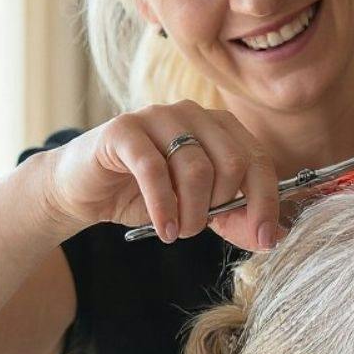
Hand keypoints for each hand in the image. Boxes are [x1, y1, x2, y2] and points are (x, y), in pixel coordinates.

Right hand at [40, 102, 281, 248]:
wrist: (83, 189)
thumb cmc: (144, 195)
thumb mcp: (197, 209)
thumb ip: (233, 218)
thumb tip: (270, 237)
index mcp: (218, 126)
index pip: (258, 160)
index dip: (266, 203)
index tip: (264, 241)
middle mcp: (192, 113)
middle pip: (231, 163)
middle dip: (221, 208)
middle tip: (200, 229)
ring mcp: (157, 116)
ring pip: (195, 168)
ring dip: (191, 214)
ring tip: (178, 231)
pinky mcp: (123, 130)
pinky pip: (154, 170)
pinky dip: (164, 207)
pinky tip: (165, 228)